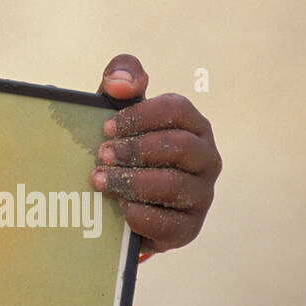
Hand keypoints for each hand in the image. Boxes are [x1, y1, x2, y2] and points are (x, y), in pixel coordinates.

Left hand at [92, 54, 220, 253]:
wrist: (118, 199)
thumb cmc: (124, 144)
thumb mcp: (117, 107)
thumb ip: (120, 77)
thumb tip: (120, 83)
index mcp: (193, 125)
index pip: (178, 109)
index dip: (140, 116)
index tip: (106, 127)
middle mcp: (206, 159)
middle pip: (179, 147)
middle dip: (135, 149)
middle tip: (101, 155)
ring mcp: (201, 195)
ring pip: (174, 185)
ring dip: (132, 182)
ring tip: (100, 181)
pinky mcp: (188, 228)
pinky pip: (171, 224)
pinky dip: (142, 216)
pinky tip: (120, 209)